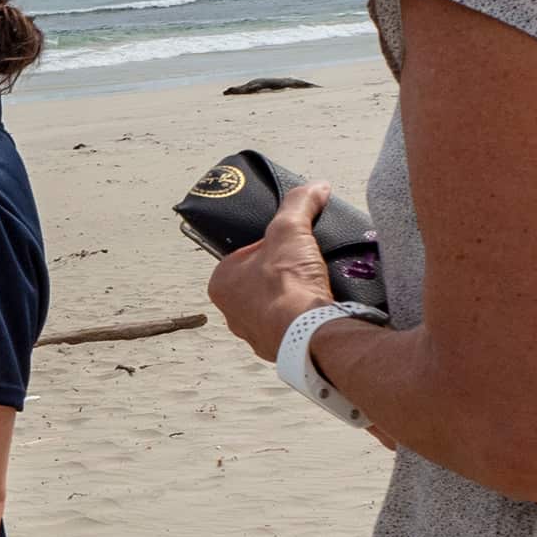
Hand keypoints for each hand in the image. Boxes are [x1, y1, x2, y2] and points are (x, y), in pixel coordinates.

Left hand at [207, 182, 336, 362]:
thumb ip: (298, 204)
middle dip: (282, 272)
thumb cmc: (286, 282)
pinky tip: (317, 306)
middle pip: (260, 281)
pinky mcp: (277, 348)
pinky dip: (302, 316)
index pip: (244, 255)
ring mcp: (253, 333)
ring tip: (314, 284)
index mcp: (220, 284)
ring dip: (293, 296)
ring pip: (274, 305)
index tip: (290, 244)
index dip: (270, 246)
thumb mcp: (290, 229)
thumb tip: (315, 188)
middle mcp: (230, 312)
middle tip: (304, 264)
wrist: (308, 331)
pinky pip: (289, 326)